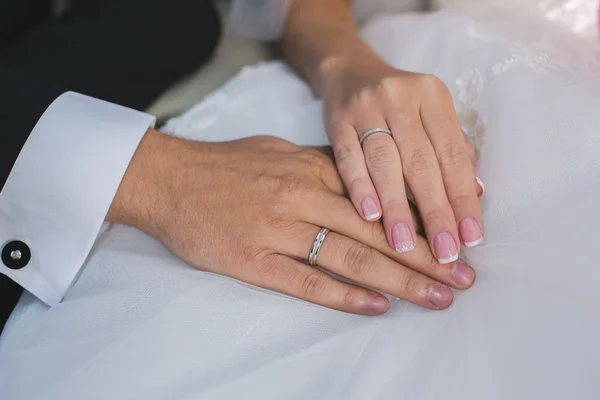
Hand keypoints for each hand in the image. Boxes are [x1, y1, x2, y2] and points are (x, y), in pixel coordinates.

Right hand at [108, 130, 476, 313]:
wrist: (169, 179)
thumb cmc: (227, 165)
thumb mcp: (281, 151)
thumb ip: (322, 167)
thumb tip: (362, 184)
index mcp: (312, 168)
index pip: (379, 198)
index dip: (420, 221)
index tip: (452, 240)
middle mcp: (302, 197)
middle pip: (375, 231)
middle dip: (425, 257)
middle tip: (463, 279)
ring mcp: (278, 229)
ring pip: (349, 257)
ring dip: (398, 280)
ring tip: (436, 297)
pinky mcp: (253, 260)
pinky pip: (306, 281)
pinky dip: (344, 296)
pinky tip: (376, 307)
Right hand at [320, 51, 483, 263]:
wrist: (349, 72)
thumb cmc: (398, 104)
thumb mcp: (429, 115)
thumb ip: (453, 149)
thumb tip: (478, 193)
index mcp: (433, 96)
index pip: (453, 154)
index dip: (463, 198)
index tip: (471, 237)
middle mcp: (402, 98)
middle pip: (422, 162)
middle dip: (435, 211)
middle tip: (444, 252)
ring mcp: (366, 107)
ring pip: (385, 163)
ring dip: (397, 208)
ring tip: (405, 245)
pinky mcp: (337, 120)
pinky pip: (349, 158)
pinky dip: (359, 187)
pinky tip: (369, 216)